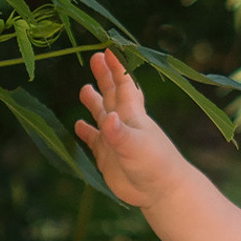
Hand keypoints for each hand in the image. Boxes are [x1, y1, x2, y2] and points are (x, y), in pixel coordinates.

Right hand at [74, 51, 192, 208]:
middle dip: (104, 76)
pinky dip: (87, 132)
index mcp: (132, 115)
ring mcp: (115, 138)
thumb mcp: (136, 147)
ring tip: (85, 89)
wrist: (161, 191)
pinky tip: (79, 126)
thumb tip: (107, 118)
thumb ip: (120, 134)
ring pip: (102, 114)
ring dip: (94, 102)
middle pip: (111, 94)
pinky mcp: (109, 155)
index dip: (117, 68)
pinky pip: (94, 140)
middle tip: (94, 57)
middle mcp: (123, 123)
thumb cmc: (154, 165)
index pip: (124, 85)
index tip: (109, 49)